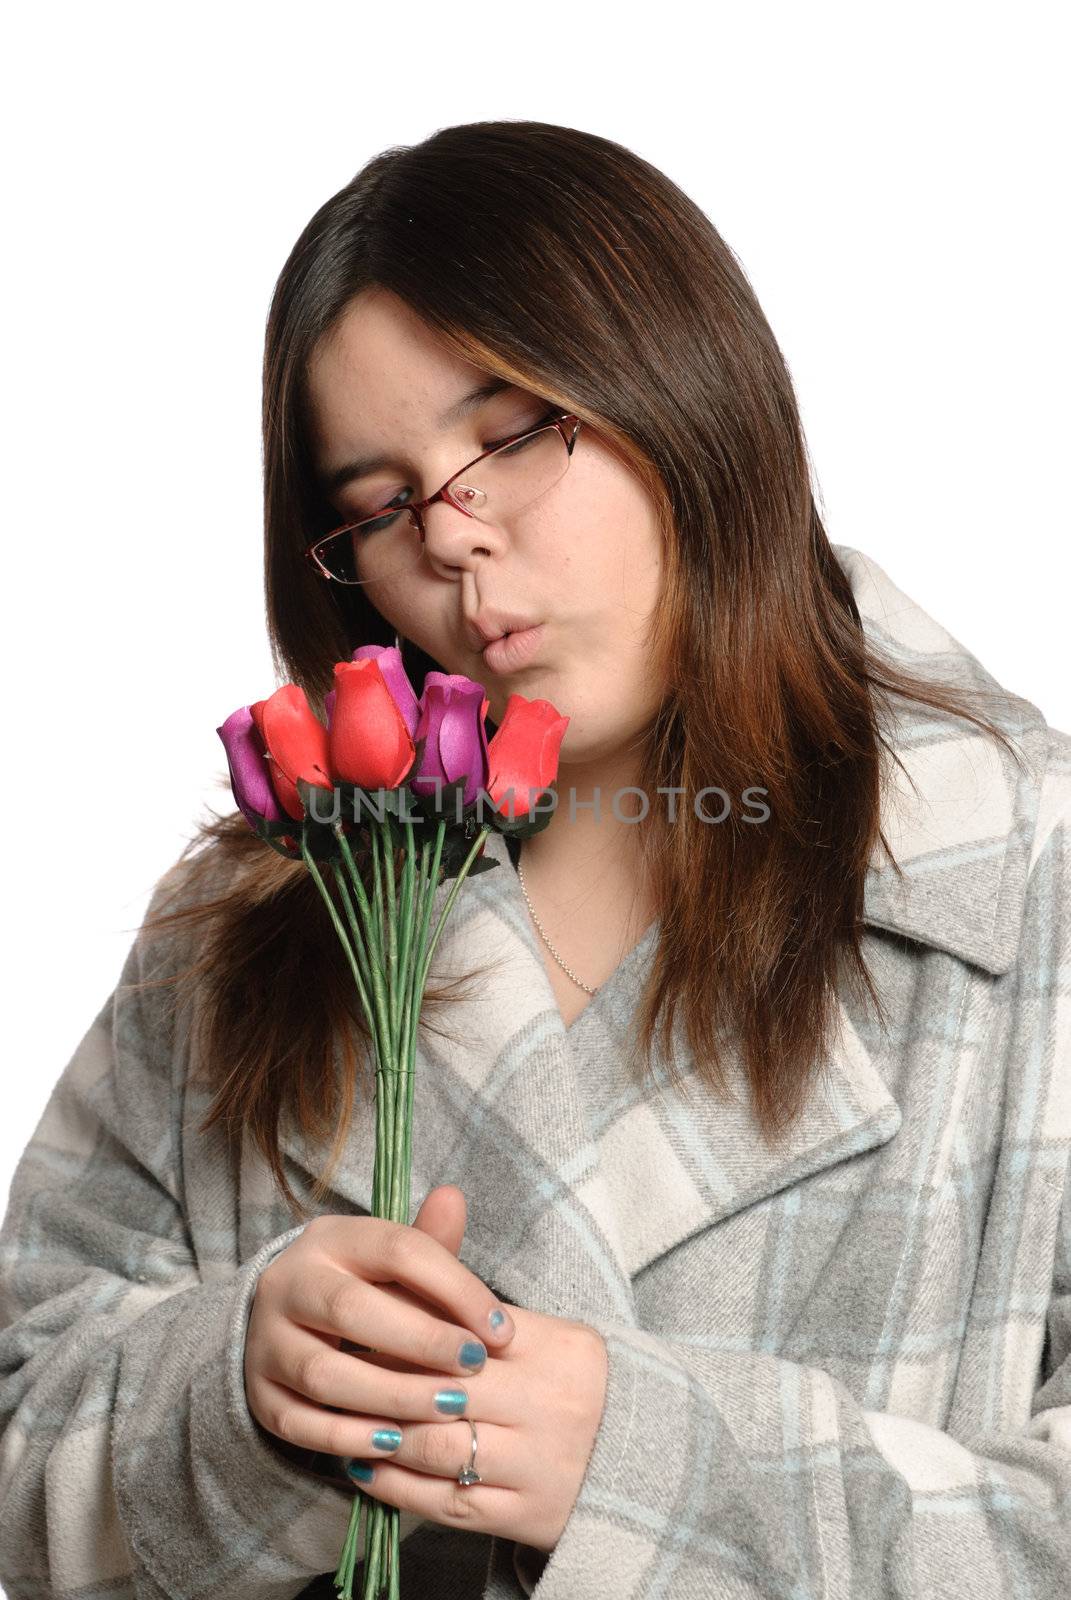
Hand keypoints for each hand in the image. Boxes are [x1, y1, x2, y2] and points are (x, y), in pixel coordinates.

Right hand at [245, 1185, 516, 1464]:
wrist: (285, 1318)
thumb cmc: (363, 1287)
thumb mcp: (390, 1258)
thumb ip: (429, 1243)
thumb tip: (454, 1197)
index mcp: (331, 1239)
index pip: (397, 1250)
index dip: (456, 1288)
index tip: (500, 1329)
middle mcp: (289, 1283)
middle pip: (352, 1310)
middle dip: (422, 1342)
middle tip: (475, 1368)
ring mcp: (266, 1340)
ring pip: (324, 1374)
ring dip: (391, 1395)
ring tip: (447, 1409)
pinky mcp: (259, 1393)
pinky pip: (299, 1424)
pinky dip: (350, 1437)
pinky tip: (398, 1444)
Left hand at [342, 1190, 609, 1555]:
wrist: (647, 1460)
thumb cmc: (575, 1383)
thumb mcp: (544, 1329)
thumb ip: (479, 1288)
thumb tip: (440, 1200)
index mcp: (554, 1347)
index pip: (462, 1330)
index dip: (404, 1327)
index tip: (356, 1319)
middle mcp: (547, 1404)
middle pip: (442, 1386)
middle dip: (381, 1378)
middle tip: (332, 1366)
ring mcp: (535, 1464)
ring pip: (437, 1446)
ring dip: (381, 1433)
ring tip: (341, 1418)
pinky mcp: (524, 1515)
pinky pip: (446, 1502)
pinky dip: (397, 1486)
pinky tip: (365, 1465)